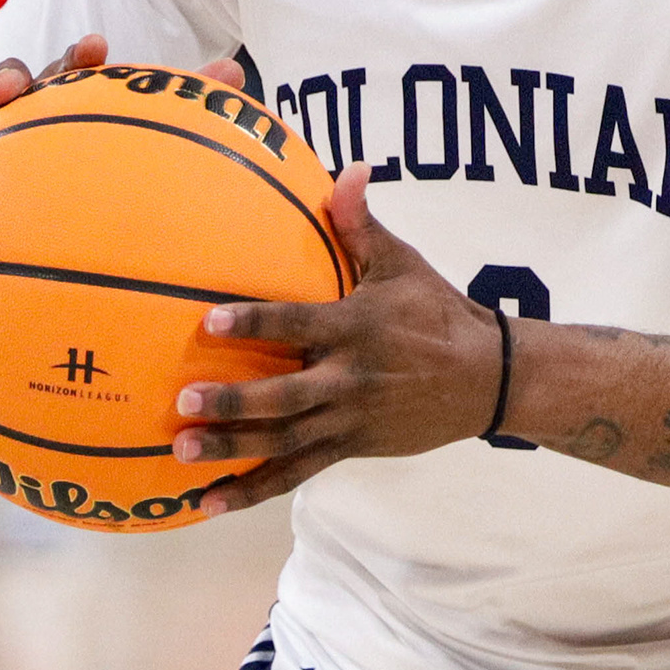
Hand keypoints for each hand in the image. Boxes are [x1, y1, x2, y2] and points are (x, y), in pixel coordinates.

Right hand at [0, 34, 247, 291]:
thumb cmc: (62, 185)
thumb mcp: (117, 154)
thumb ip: (176, 118)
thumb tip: (238, 78)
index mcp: (54, 108)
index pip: (70, 76)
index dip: (81, 60)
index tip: (97, 47)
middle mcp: (5, 117)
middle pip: (7, 89)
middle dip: (8, 80)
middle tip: (14, 88)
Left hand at [171, 166, 504, 513]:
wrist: (486, 378)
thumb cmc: (436, 312)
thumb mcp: (402, 264)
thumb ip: (361, 224)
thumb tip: (350, 169)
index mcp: (357, 327)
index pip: (299, 324)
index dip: (256, 323)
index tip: (211, 320)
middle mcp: (350, 378)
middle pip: (285, 396)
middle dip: (234, 401)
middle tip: (183, 402)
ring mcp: (350, 419)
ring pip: (284, 441)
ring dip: (233, 448)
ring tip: (182, 451)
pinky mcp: (351, 447)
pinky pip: (297, 472)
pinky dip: (254, 489)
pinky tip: (212, 500)